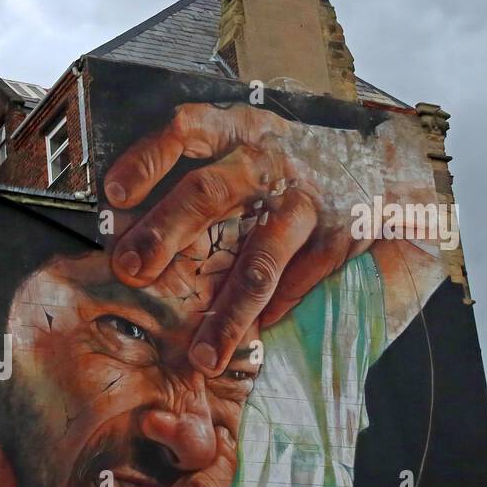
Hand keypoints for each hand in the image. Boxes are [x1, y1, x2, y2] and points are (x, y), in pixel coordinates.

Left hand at [104, 103, 370, 375]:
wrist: (373, 159)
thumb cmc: (275, 161)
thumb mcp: (234, 143)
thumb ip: (184, 172)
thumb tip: (118, 219)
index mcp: (235, 129)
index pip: (186, 130)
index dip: (148, 159)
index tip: (114, 194)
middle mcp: (269, 159)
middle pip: (211, 192)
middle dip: (167, 232)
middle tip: (131, 270)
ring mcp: (306, 199)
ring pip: (261, 258)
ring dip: (229, 312)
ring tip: (202, 357)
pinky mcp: (339, 235)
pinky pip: (301, 281)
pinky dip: (274, 313)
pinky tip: (251, 343)